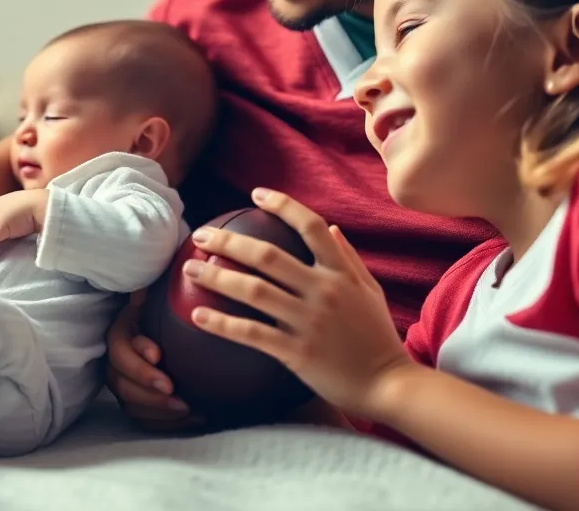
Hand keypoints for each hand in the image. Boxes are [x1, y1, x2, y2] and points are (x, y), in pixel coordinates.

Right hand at [105, 290, 201, 430]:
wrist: (166, 332)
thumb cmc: (160, 312)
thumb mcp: (154, 297)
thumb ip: (149, 293)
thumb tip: (143, 288)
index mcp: (119, 335)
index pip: (120, 351)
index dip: (137, 359)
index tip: (159, 357)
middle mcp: (115, 364)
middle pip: (123, 385)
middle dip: (150, 393)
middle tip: (177, 395)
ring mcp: (124, 386)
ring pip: (132, 406)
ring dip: (159, 411)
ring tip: (188, 410)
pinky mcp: (138, 404)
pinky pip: (146, 421)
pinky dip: (168, 424)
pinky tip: (194, 418)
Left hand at [184, 188, 410, 416]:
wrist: (389, 385)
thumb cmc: (377, 337)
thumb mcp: (370, 291)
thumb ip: (348, 258)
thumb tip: (330, 228)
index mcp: (341, 273)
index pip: (310, 226)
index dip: (282, 206)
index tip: (256, 194)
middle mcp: (323, 291)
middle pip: (267, 256)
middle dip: (228, 241)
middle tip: (199, 236)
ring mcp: (308, 322)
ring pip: (253, 291)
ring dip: (216, 276)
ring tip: (189, 268)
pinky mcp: (296, 352)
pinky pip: (251, 333)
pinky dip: (222, 323)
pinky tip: (198, 315)